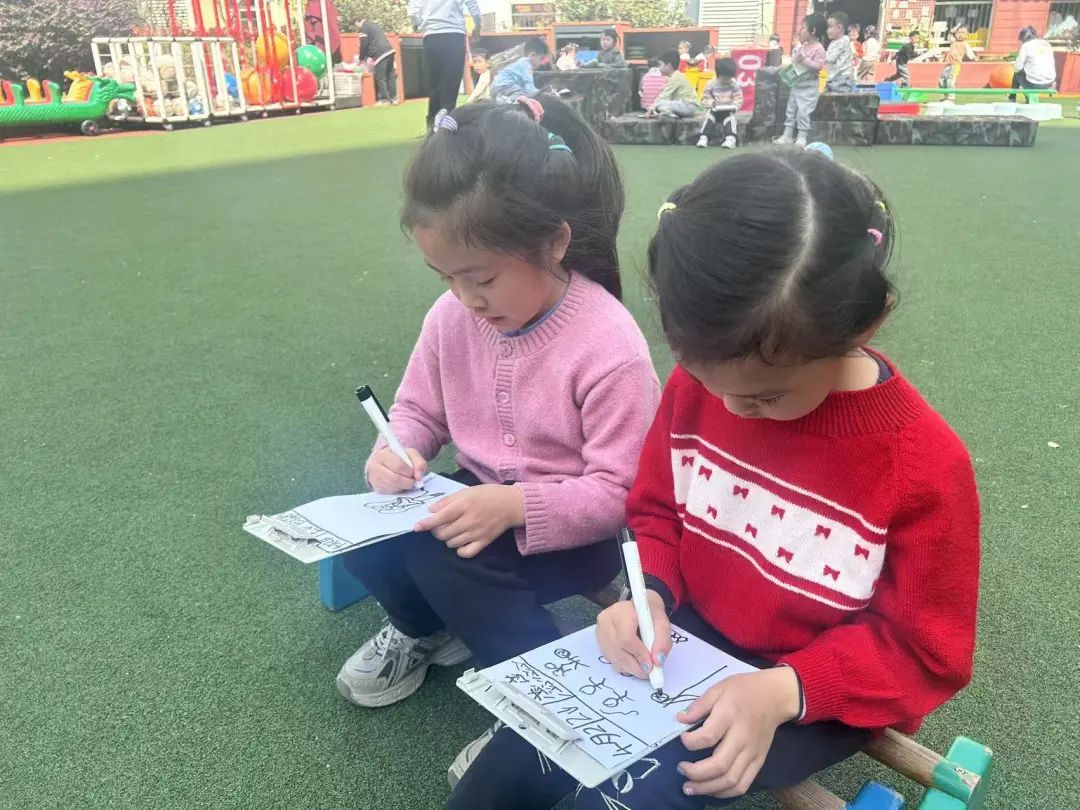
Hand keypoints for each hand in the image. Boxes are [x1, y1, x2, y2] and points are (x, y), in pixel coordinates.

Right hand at [366, 447, 426, 493]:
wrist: (385, 462)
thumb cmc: (400, 458)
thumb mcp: (411, 455)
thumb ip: (419, 463)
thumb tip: (419, 477)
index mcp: (383, 455)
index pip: (399, 466)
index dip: (410, 472)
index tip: (414, 473)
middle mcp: (375, 467)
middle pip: (395, 479)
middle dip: (408, 482)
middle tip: (413, 481)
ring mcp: (374, 478)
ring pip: (393, 487)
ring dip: (404, 487)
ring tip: (407, 481)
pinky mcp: (376, 488)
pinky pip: (391, 492)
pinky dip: (399, 490)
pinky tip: (400, 484)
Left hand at [413, 484, 523, 557]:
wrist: (511, 504)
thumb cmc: (487, 495)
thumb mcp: (467, 491)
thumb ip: (448, 500)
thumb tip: (431, 510)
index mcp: (464, 505)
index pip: (439, 517)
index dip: (425, 524)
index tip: (416, 527)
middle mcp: (469, 520)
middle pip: (443, 533)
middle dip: (436, 530)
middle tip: (440, 525)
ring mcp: (476, 533)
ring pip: (451, 543)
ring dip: (447, 538)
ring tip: (452, 531)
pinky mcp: (484, 542)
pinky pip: (465, 552)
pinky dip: (459, 549)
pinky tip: (460, 541)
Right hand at [595, 590, 670, 677]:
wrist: (637, 605)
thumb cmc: (649, 611)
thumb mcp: (662, 620)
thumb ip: (663, 639)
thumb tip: (658, 661)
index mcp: (621, 610)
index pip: (626, 638)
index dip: (639, 654)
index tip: (652, 665)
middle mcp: (606, 620)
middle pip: (618, 650)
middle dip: (636, 666)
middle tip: (650, 673)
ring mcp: (600, 631)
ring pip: (614, 658)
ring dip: (631, 668)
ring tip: (644, 667)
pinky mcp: (600, 641)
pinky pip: (611, 660)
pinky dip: (624, 666)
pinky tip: (634, 661)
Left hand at [676, 667, 800, 798]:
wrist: (776, 696)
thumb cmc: (744, 690)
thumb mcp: (719, 687)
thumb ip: (699, 704)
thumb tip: (680, 719)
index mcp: (730, 715)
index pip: (708, 737)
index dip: (690, 742)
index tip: (682, 739)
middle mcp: (742, 737)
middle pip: (719, 765)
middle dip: (696, 773)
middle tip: (680, 769)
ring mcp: (753, 752)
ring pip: (731, 780)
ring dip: (707, 788)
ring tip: (689, 787)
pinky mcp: (759, 761)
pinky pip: (743, 784)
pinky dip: (725, 793)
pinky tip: (710, 790)